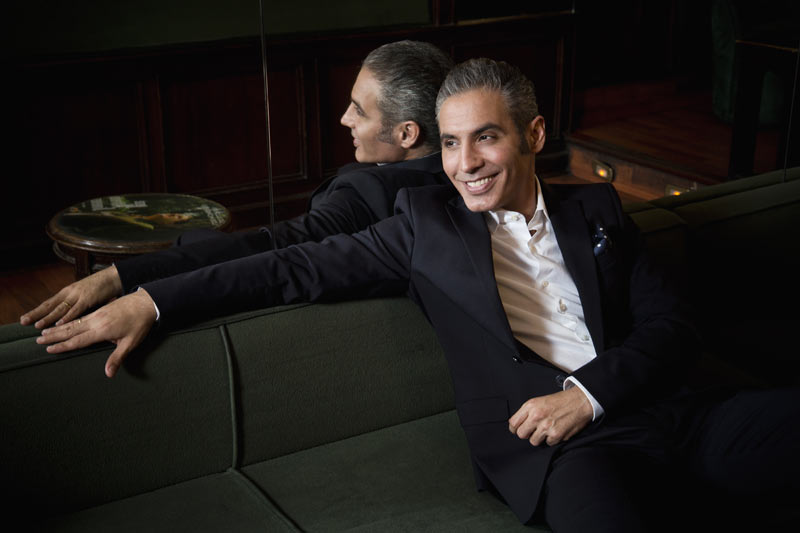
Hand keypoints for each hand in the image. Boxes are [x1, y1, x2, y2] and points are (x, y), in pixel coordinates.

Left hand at [20, 266, 123, 328]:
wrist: (112, 277)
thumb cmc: (98, 288)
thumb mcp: (82, 296)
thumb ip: (74, 306)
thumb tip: (66, 318)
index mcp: (67, 293)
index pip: (48, 304)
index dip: (35, 311)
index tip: (24, 319)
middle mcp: (69, 293)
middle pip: (50, 306)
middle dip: (36, 314)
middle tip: (24, 322)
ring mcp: (78, 295)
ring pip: (60, 308)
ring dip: (49, 317)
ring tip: (38, 325)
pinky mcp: (88, 298)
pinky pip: (76, 309)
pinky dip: (68, 316)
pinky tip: (60, 323)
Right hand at [36, 289, 156, 377]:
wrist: (146, 302)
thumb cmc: (140, 324)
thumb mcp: (131, 343)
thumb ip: (118, 358)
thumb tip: (108, 374)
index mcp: (102, 330)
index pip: (78, 340)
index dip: (63, 346)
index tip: (49, 350)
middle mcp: (96, 321)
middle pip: (71, 330)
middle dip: (54, 336)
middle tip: (38, 341)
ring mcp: (97, 314)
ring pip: (74, 323)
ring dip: (58, 328)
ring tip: (44, 332)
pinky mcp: (99, 310)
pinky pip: (80, 317)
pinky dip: (69, 322)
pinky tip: (63, 323)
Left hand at [508, 387, 592, 445]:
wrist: (579, 401)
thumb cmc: (560, 401)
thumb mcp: (539, 401)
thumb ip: (527, 412)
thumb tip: (518, 425)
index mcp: (530, 406)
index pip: (513, 423)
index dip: (515, 428)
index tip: (519, 429)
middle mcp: (537, 416)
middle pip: (521, 434)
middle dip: (527, 434)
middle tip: (533, 430)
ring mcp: (546, 426)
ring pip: (533, 441)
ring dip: (540, 437)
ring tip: (547, 429)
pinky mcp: (556, 435)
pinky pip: (548, 443)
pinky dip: (552, 439)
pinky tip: (556, 430)